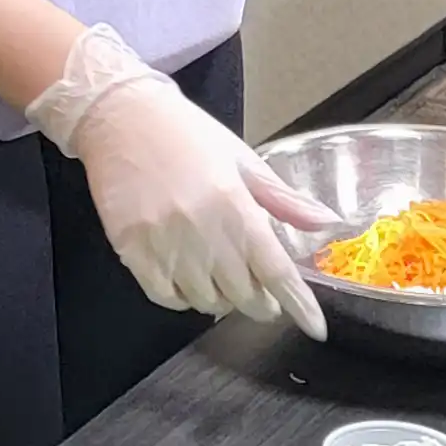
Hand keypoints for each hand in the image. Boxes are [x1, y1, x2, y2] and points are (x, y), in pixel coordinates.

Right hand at [29, 24, 330, 336]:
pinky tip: (188, 281)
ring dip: (221, 299)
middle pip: (244, 295)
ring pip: (206, 302)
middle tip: (260, 291)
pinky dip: (184, 299)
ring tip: (220, 279)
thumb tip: (325, 223)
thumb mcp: (241, 158)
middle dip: (260, 301)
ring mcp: (165, 244)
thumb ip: (282, 198)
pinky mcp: (132, 250)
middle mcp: (203, 231)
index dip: (299, 305)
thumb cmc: (186, 134)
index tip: (316, 328)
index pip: (276, 270)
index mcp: (236, 206)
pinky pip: (166, 297)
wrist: (120, 118)